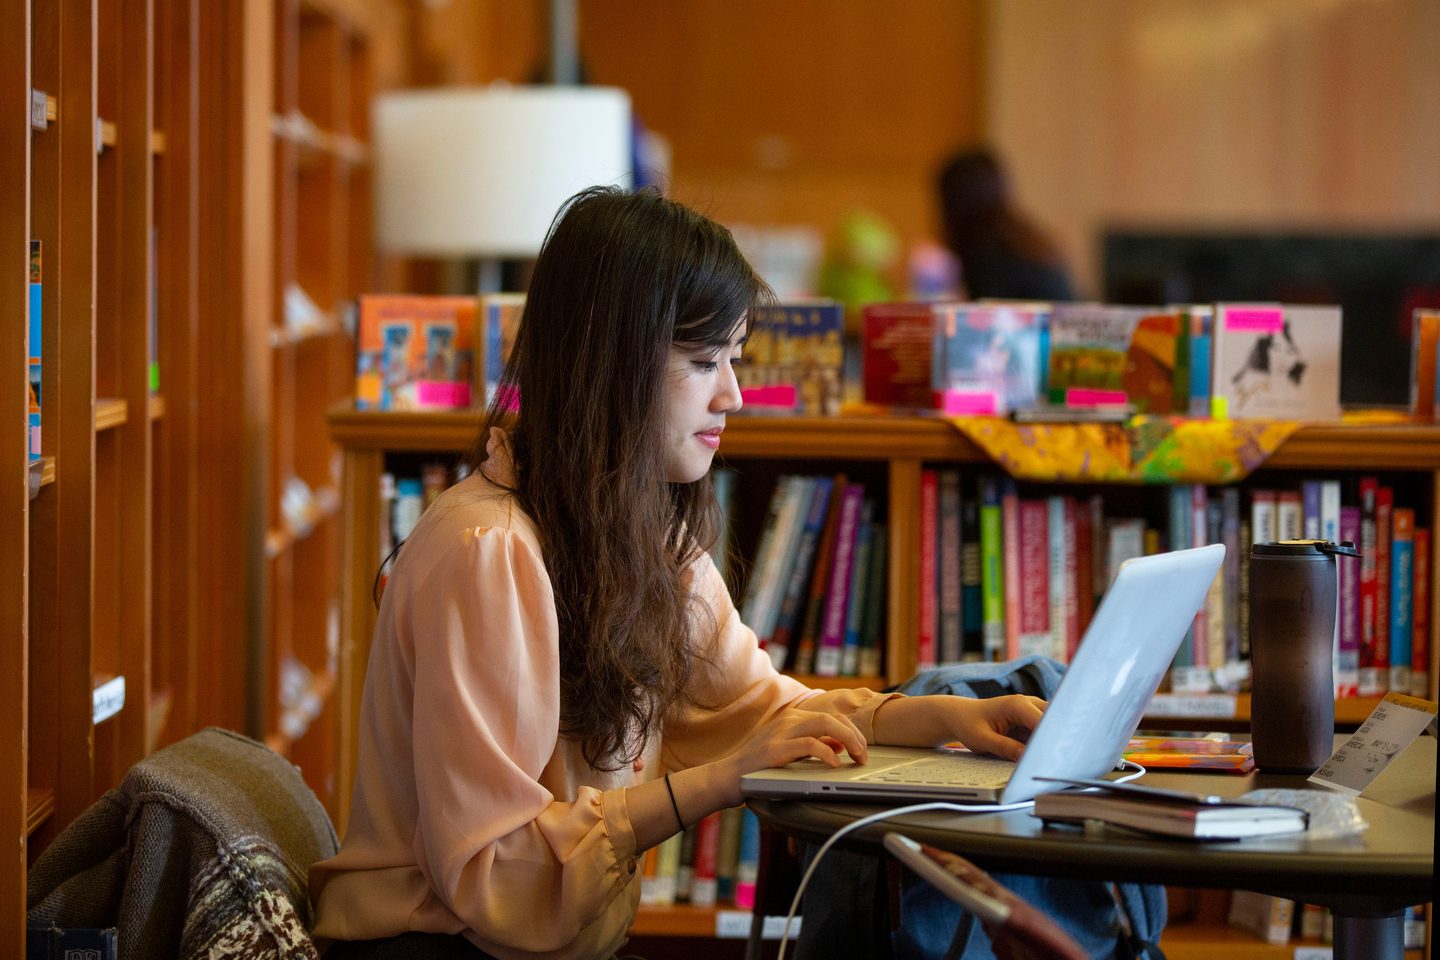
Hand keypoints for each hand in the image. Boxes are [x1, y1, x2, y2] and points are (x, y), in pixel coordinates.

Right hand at [713, 709, 868, 805]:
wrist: (729, 776)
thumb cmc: (760, 767)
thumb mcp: (791, 751)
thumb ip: (814, 744)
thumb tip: (841, 744)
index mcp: (793, 718)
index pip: (832, 716)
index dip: (852, 731)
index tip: (862, 749)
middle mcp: (789, 719)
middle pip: (833, 717)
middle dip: (855, 735)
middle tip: (864, 755)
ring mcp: (782, 731)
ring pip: (825, 723)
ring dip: (848, 739)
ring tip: (857, 756)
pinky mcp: (776, 748)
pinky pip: (810, 744)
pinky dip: (827, 753)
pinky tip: (835, 764)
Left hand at [873, 693, 1045, 760]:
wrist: (960, 716)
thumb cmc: (968, 724)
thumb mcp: (982, 739)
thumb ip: (1004, 747)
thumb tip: (1026, 757)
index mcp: (1017, 704)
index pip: (1044, 722)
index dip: (1052, 739)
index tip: (1056, 756)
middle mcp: (1029, 704)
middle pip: (1056, 721)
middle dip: (1059, 739)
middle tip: (1061, 761)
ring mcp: (1033, 712)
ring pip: (1054, 727)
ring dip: (1054, 742)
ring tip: (1055, 762)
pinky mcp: (1032, 721)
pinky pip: (1046, 733)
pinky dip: (1047, 744)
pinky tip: (1046, 759)